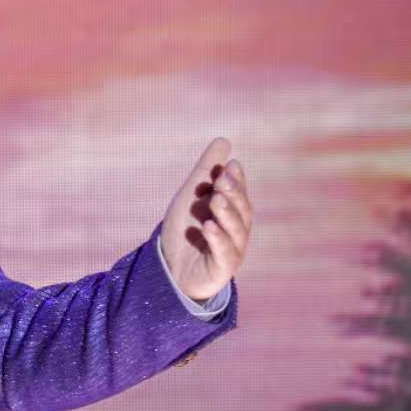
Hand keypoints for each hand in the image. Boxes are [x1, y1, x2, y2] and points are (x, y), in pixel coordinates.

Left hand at [159, 138, 251, 302]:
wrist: (169, 270)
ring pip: (236, 231)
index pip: (239, 193)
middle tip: (222, 181)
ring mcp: (232, 250)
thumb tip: (223, 140)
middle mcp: (237, 230)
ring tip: (216, 200)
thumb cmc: (185, 231)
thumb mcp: (191, 196)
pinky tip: (208, 227)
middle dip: (233, 194)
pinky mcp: (223, 269)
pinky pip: (224, 253)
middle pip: (241, 210)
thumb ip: (207, 171)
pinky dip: (217, 239)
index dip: (236, 180)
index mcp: (232, 212)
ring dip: (227, 214)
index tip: (229, 166)